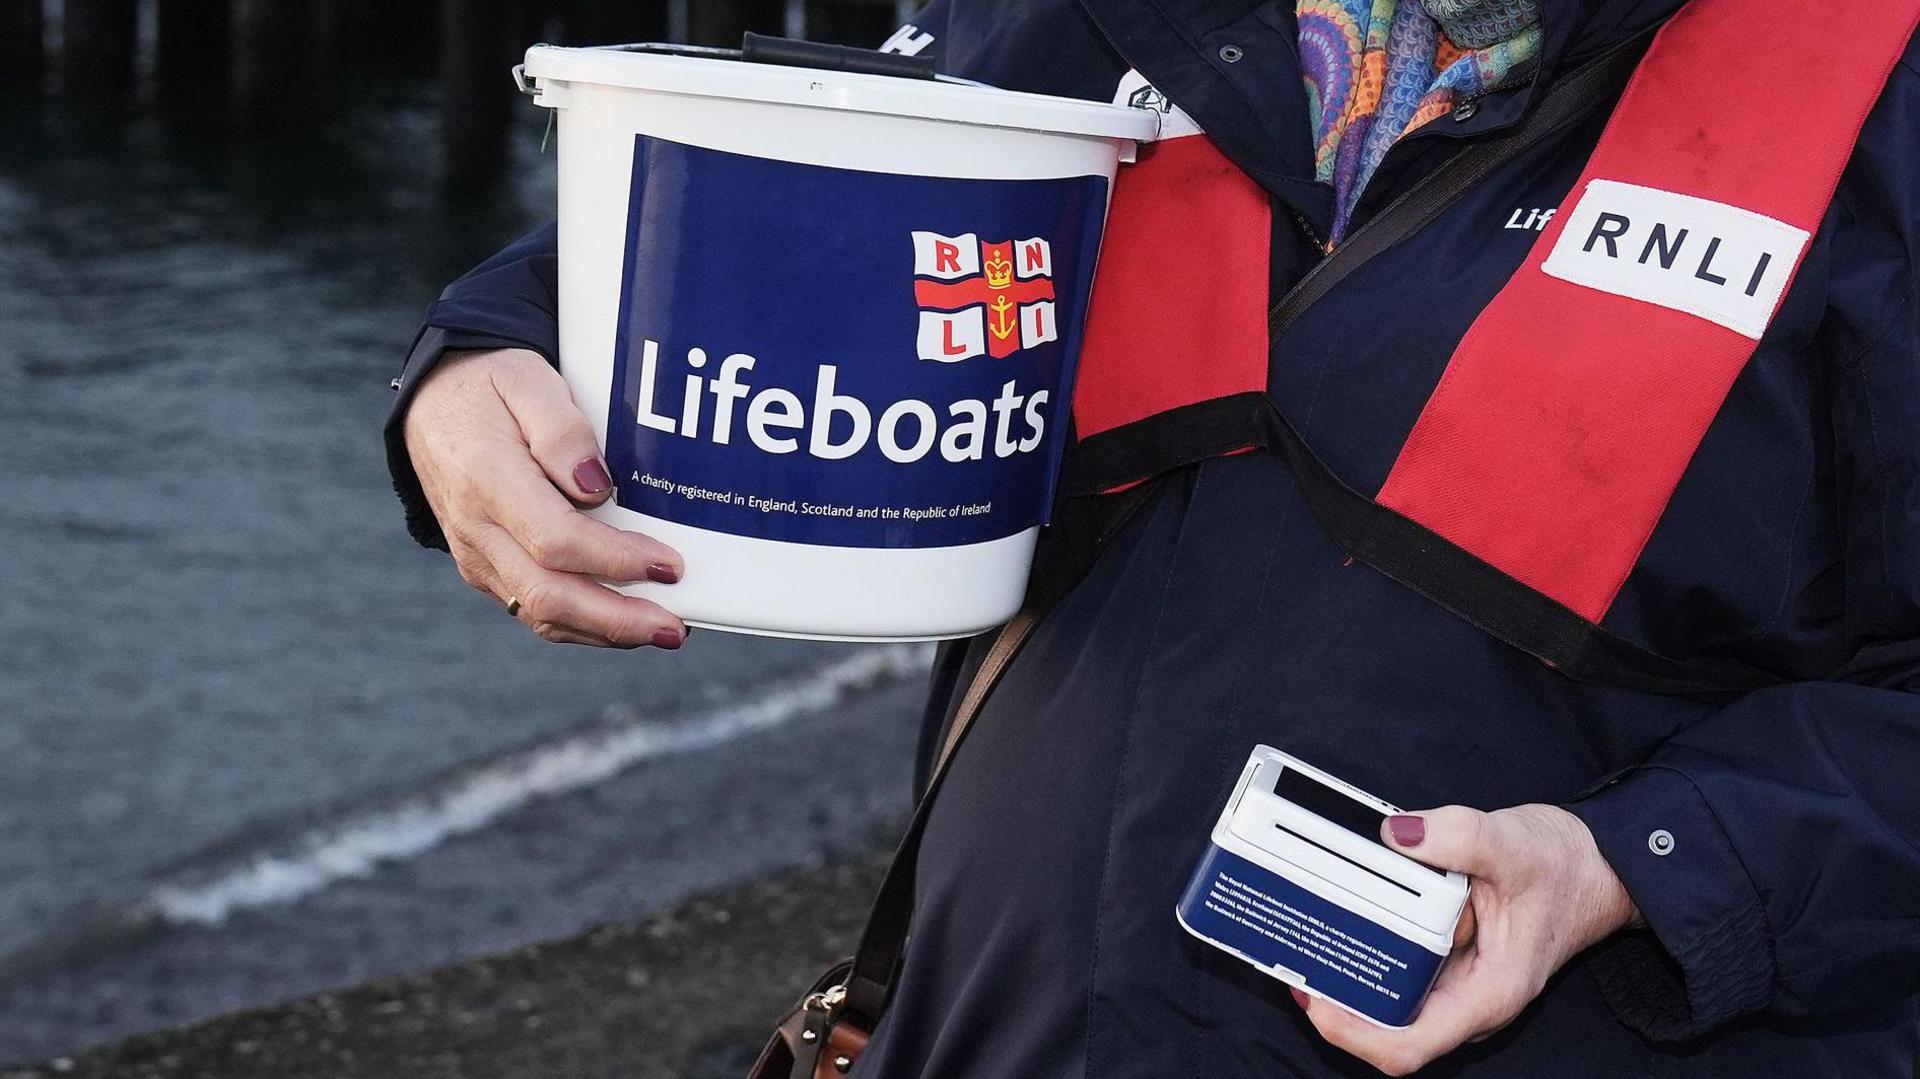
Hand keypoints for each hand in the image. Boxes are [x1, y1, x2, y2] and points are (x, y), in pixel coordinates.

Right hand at [404, 348, 687, 648]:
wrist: (433, 401)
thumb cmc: (490, 385)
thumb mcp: (529, 380)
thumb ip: (563, 430)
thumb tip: (597, 485)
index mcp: (487, 480)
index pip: (556, 540)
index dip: (616, 560)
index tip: (669, 564)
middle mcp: (477, 529)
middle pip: (548, 595)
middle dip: (617, 620)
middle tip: (675, 627)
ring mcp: (477, 555)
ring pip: (540, 614)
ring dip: (604, 632)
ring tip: (662, 631)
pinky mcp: (485, 568)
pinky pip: (533, 608)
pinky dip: (582, 624)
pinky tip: (625, 621)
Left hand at [1294, 804, 1639, 1075]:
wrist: (1600, 866)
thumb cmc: (1568, 867)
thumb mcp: (1514, 842)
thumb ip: (1458, 836)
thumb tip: (1396, 834)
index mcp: (1487, 994)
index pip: (1408, 1044)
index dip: (1352, 1032)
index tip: (1314, 998)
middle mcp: (1468, 998)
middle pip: (1387, 1027)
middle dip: (1336, 1001)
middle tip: (1292, 959)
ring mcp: (1458, 980)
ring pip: (1390, 999)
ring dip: (1347, 976)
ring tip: (1304, 940)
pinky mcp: (1450, 957)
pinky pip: (1400, 966)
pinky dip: (1368, 947)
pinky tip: (1341, 916)